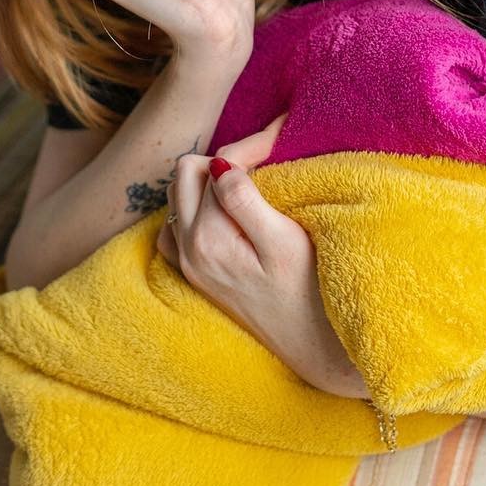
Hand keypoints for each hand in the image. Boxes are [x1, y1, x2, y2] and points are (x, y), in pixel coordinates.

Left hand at [156, 117, 366, 396]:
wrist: (311, 343)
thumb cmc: (307, 290)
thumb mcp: (283, 241)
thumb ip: (244, 200)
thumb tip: (219, 164)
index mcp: (208, 237)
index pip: (217, 164)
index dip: (250, 147)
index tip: (281, 142)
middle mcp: (188, 249)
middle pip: (185, 172)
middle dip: (222, 158)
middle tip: (263, 161)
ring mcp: (187, 262)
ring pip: (177, 195)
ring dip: (206, 181)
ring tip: (247, 184)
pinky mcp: (194, 272)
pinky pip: (174, 226)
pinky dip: (194, 209)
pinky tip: (224, 212)